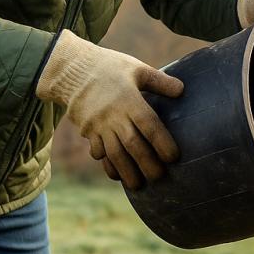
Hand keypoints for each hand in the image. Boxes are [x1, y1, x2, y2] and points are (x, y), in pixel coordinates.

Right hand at [36, 30, 181, 189]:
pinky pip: (97, 152)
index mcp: (129, 99)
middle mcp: (113, 115)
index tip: (173, 157)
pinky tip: (117, 175)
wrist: (71, 69)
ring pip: (114, 153)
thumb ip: (159, 81)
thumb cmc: (109, 67)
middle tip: (159, 177)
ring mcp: (98, 125)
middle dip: (146, 163)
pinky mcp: (87, 130)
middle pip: (132, 144)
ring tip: (138, 186)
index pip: (149, 125)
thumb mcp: (136, 68)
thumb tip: (182, 90)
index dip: (162, 142)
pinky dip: (107, 164)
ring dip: (126, 171)